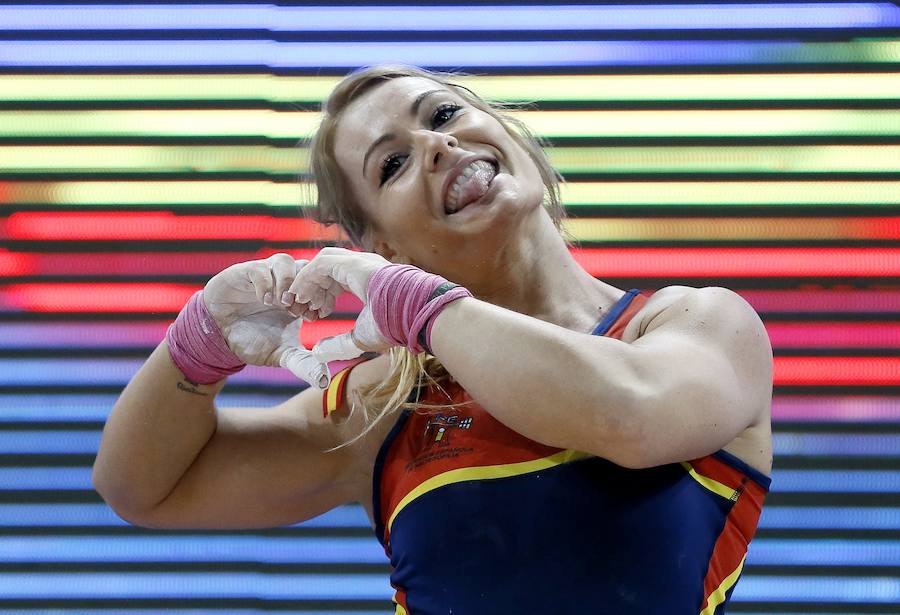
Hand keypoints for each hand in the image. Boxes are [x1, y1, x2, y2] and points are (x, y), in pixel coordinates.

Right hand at [202, 253, 327, 387]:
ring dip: (287, 282)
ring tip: (282, 304)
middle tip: (300, 309)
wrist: (218, 336)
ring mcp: (266, 276)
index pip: (321, 284)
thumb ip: (303, 364)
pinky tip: (264, 301)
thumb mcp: (281, 355)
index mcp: (299, 298)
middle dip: (307, 287)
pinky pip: (261, 267)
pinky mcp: (244, 273)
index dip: (322, 297)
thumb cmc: (253, 341)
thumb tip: (324, 382)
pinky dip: (266, 283)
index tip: (314, 317)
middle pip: (307, 267)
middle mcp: (285, 284)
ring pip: (286, 262)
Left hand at [287, 247, 392, 361]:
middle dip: (310, 289)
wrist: (412, 315)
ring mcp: (357, 262)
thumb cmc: (394, 326)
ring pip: (320, 264)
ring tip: (298, 302)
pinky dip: (306, 279)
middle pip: (325, 271)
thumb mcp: (360, 339)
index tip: (314, 315)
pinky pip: (319, 265)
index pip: (335, 281)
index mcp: (366, 281)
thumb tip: (318, 352)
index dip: (321, 297)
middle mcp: (361, 267)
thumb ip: (338, 345)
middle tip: (301, 309)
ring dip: (306, 282)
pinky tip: (301, 297)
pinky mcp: (350, 263)